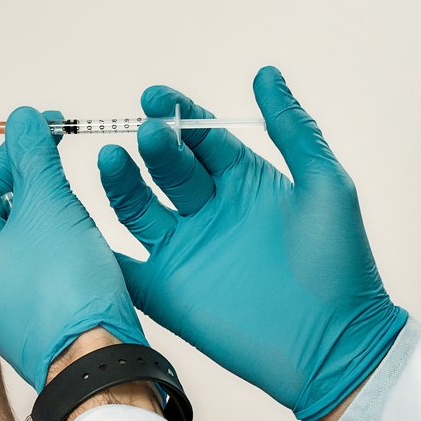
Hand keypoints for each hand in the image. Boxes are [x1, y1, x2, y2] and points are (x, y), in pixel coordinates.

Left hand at [0, 107, 145, 388]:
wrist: (99, 362)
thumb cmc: (66, 293)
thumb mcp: (50, 207)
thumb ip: (35, 158)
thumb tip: (24, 118)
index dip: (17, 150)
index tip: (45, 127)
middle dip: (32, 182)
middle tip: (60, 156)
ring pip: (20, 240)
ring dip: (46, 213)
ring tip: (73, 197)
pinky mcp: (30, 320)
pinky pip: (36, 268)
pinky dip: (55, 245)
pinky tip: (78, 237)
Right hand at [98, 67, 407, 420]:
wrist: (335, 347)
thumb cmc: (341, 264)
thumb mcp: (325, 185)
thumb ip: (294, 129)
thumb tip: (265, 73)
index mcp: (244, 180)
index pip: (200, 136)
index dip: (178, 113)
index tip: (156, 96)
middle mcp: (209, 210)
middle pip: (166, 166)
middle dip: (155, 146)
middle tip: (150, 134)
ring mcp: (185, 250)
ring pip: (138, 206)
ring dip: (122, 182)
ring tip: (112, 158)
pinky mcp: (167, 292)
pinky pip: (123, 265)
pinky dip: (98, 248)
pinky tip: (79, 226)